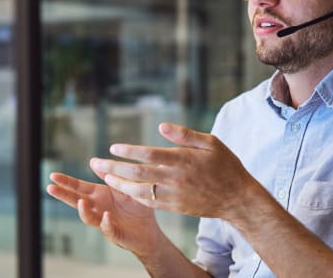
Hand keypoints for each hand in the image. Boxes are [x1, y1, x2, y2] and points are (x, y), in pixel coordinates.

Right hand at [46, 170, 160, 256]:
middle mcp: (99, 208)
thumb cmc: (136, 205)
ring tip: (81, 202)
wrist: (150, 228)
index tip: (53, 175)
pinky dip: (106, 223)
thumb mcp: (123, 185)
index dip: (67, 182)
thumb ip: (109, 175)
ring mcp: (104, 222)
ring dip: (83, 211)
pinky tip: (106, 216)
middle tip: (50, 188)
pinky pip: (108, 229)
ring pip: (89, 218)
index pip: (80, 187)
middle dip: (64, 195)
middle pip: (77, 201)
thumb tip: (92, 160)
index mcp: (101, 195)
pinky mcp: (115, 233)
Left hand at [92, 122, 261, 220]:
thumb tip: (161, 126)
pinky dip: (135, 197)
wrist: (236, 197)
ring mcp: (174, 195)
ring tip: (105, 178)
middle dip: (114, 168)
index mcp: (183, 159)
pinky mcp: (175, 207)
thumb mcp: (211, 142)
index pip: (149, 154)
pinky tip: (125, 191)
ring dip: (119, 184)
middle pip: (138, 174)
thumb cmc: (225, 165)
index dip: (129, 151)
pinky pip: (150, 203)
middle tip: (96, 163)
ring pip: (139, 191)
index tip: (113, 147)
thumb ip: (185, 135)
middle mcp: (175, 178)